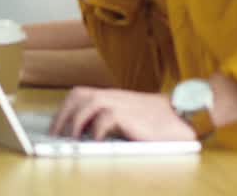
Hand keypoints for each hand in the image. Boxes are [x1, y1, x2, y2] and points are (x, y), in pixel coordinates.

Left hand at [50, 87, 194, 141]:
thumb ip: (109, 119)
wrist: (181, 117)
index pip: (79, 94)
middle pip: (78, 96)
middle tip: (54, 134)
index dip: (64, 108)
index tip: (55, 124)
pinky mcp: (130, 115)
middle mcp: (113, 96)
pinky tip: (95, 142)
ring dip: (75, 121)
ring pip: (88, 103)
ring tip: (70, 139)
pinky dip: (97, 130)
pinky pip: (106, 118)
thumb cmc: (155, 121)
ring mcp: (121, 103)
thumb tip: (87, 133)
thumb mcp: (127, 117)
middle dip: (63, 114)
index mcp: (111, 96)